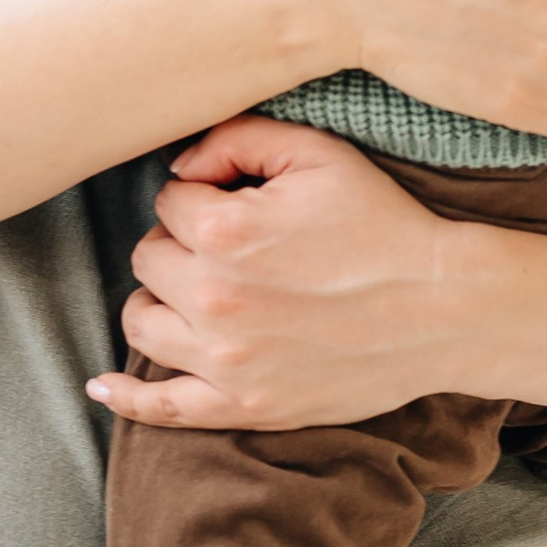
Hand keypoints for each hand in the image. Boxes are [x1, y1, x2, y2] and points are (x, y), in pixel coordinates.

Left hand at [91, 117, 505, 428]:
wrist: (444, 308)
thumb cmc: (383, 224)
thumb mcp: (318, 153)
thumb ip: (237, 138)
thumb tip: (180, 164)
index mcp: (225, 231)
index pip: (168, 201)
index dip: (202, 196)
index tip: (239, 203)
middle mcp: (214, 298)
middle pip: (149, 258)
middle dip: (180, 245)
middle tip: (232, 246)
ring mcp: (225, 360)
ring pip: (141, 321)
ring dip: (160, 300)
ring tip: (199, 290)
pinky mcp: (244, 405)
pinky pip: (161, 408)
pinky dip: (125, 397)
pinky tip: (101, 385)